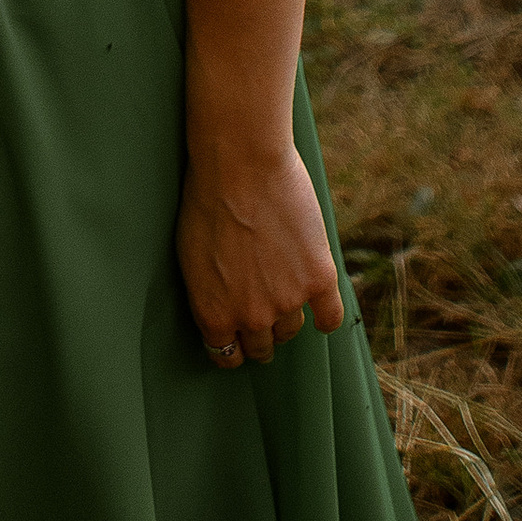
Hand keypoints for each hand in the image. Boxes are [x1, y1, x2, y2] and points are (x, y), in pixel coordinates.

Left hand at [179, 144, 345, 367]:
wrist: (239, 163)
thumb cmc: (205, 199)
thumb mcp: (191, 256)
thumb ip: (209, 293)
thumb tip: (222, 312)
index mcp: (214, 314)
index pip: (227, 358)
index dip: (231, 346)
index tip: (236, 337)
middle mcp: (251, 318)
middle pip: (262, 348)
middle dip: (259, 334)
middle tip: (261, 312)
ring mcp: (288, 301)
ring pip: (291, 330)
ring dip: (287, 316)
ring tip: (282, 289)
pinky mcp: (318, 280)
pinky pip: (331, 318)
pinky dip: (326, 316)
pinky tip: (321, 307)